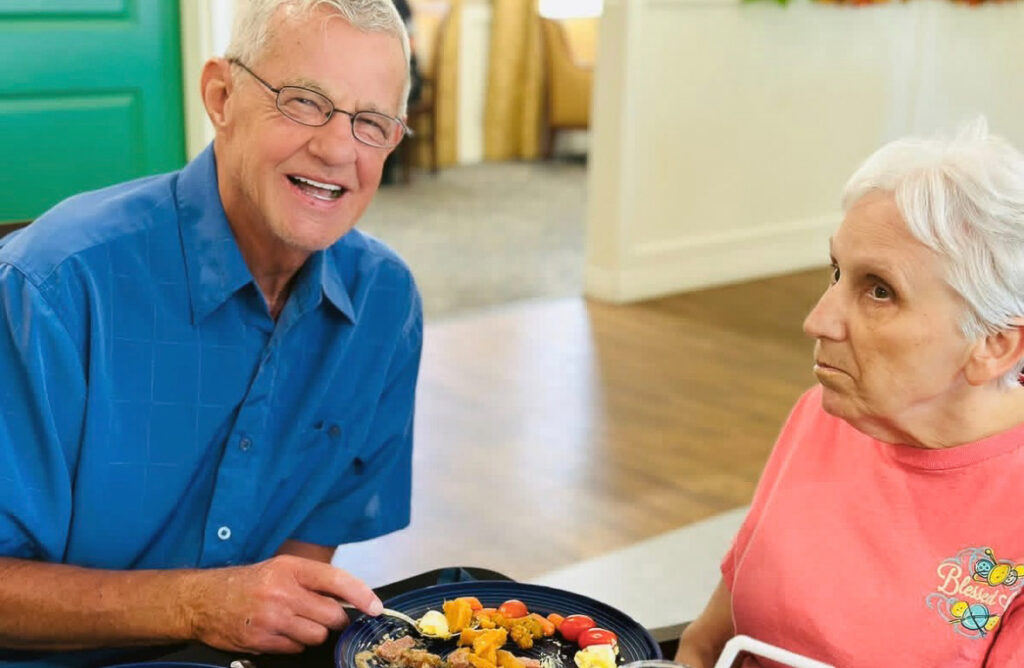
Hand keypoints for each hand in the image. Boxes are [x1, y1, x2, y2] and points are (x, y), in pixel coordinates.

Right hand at [184, 555, 381, 653]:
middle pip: (332, 616)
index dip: (362, 595)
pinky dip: (294, 644)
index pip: (337, 580)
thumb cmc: (247, 583)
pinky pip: (296, 648)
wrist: (203, 600)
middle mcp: (283, 591)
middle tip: (321, 616)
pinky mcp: (261, 640)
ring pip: (317, 636)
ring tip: (294, 623)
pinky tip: (279, 632)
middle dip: (333, 620)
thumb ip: (313, 581)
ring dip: (313, 634)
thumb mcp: (281, 569)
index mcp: (291, 568)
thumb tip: (350, 598)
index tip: (376, 607)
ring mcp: (272, 618)